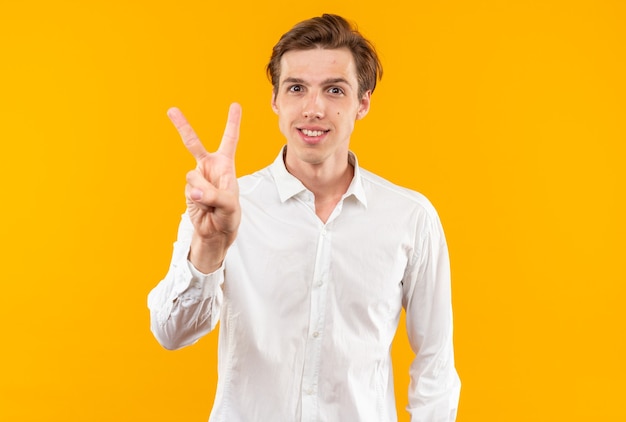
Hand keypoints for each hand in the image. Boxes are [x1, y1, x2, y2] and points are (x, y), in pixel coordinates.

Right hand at [167, 103, 241, 272]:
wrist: (215, 231)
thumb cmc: (229, 216)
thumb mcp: (229, 205)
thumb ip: (214, 195)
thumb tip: (194, 191)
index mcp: (225, 165)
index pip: (230, 139)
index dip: (233, 122)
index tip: (235, 104)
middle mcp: (209, 167)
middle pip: (193, 143)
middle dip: (182, 126)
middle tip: (171, 110)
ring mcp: (197, 178)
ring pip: (193, 177)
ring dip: (203, 192)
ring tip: (213, 202)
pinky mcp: (188, 189)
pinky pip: (190, 190)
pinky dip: (197, 199)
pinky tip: (204, 206)